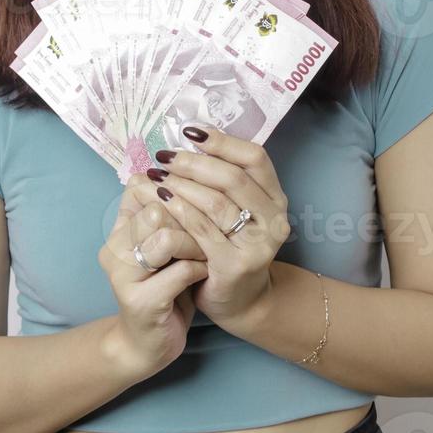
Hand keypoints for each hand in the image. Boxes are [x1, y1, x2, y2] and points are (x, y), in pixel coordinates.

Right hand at [97, 176, 208, 378]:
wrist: (148, 343)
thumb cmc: (165, 288)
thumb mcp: (166, 247)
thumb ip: (171, 215)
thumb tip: (192, 170)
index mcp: (118, 230)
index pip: (141, 187)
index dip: (176, 191)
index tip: (198, 204)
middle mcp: (114, 248)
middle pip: (158, 209)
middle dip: (191, 218)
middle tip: (209, 231)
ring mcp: (123, 276)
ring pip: (168, 238)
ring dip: (197, 245)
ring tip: (207, 254)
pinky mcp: (140, 302)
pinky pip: (180, 272)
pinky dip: (199, 270)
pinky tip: (205, 274)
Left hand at [124, 124, 291, 330]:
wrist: (239, 301)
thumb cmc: (230, 247)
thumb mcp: (236, 210)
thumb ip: (223, 180)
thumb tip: (191, 136)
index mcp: (275, 197)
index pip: (255, 157)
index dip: (223, 141)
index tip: (190, 132)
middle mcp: (274, 218)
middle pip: (233, 177)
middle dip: (194, 163)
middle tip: (165, 156)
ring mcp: (258, 243)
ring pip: (216, 202)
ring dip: (182, 184)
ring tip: (157, 175)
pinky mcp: (236, 264)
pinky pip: (203, 230)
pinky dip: (179, 211)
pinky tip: (161, 200)